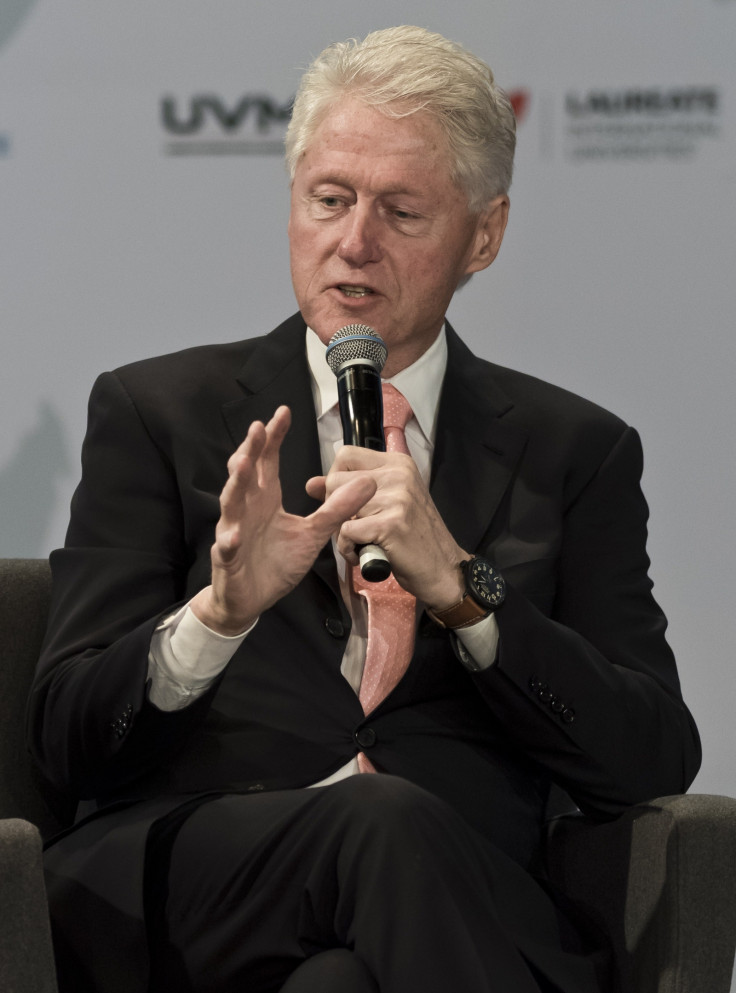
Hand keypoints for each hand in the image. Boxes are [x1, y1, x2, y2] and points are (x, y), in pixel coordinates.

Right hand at [191, 407, 376, 634]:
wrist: (251, 599)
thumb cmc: (277, 561)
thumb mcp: (313, 533)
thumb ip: (336, 508)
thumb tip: (368, 482)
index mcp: (265, 498)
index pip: (267, 461)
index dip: (273, 437)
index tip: (283, 412)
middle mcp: (246, 508)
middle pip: (245, 473)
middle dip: (250, 450)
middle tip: (258, 428)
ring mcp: (233, 531)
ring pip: (230, 503)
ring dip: (235, 484)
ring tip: (242, 465)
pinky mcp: (227, 558)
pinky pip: (225, 547)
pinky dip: (228, 540)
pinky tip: (232, 535)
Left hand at [306, 446, 467, 609]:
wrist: (444, 569)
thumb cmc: (414, 538)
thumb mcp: (387, 504)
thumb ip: (350, 489)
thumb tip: (312, 484)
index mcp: (398, 464)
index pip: (346, 455)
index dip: (336, 479)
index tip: (345, 501)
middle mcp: (399, 474)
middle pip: (336, 480)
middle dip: (335, 508)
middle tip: (354, 528)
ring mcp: (397, 498)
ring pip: (339, 508)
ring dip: (342, 533)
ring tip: (363, 543)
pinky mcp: (391, 524)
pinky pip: (346, 533)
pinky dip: (348, 549)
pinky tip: (364, 555)